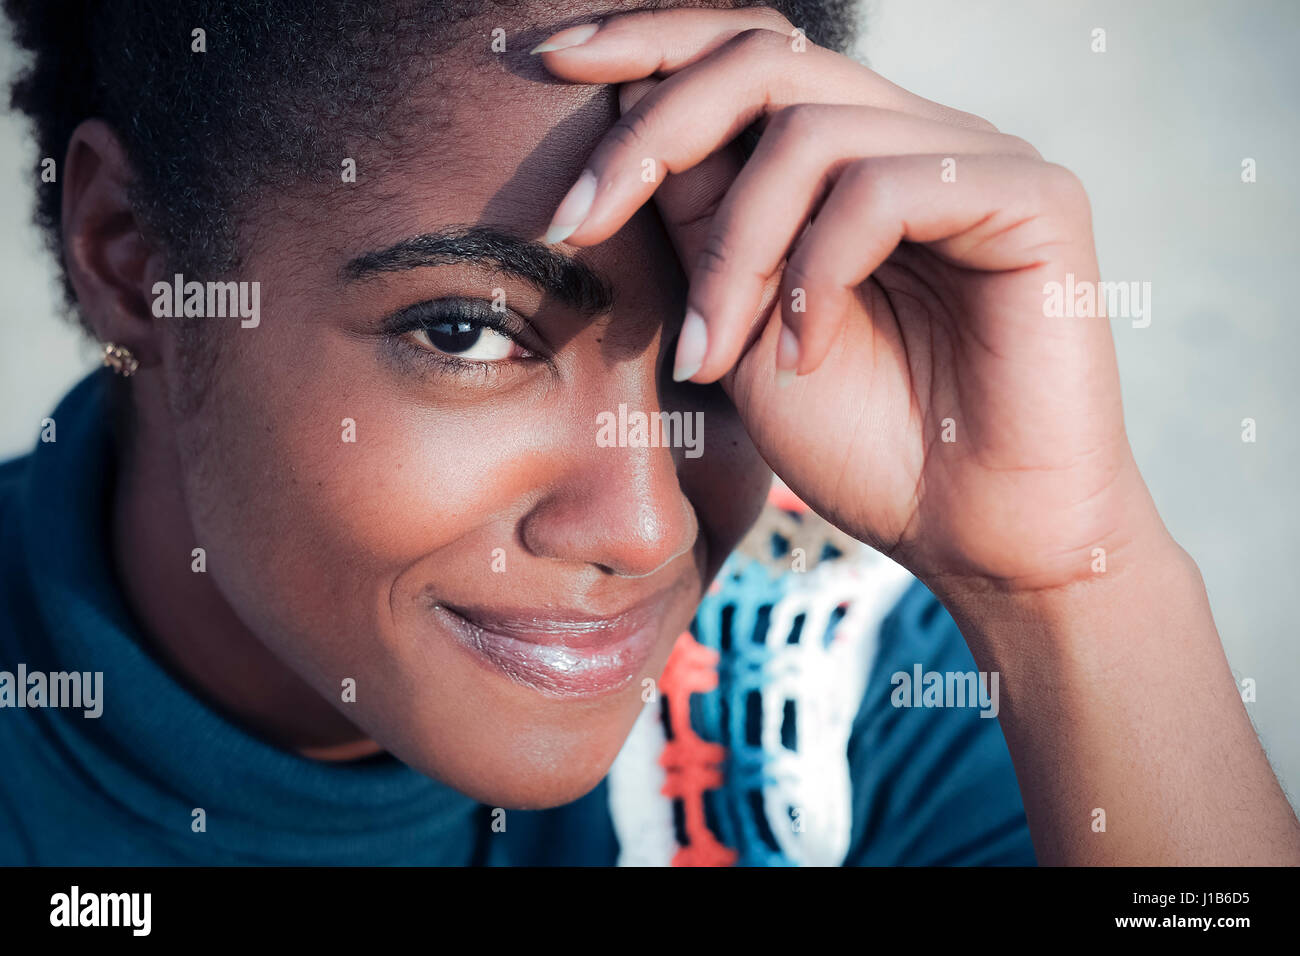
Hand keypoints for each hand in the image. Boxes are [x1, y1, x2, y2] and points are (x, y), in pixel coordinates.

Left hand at [534, 5, 1167, 593]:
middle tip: (576, 222)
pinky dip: (816, 276)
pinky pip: (883, 190)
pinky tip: (804, 358)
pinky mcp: (1033, 198)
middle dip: (651, 132)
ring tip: (710, 357)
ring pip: (809, 134)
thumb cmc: (861, 440)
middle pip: (765, 60)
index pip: (747, 54)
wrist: (972, 537)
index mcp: (852, 156)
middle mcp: (913, 136)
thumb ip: (703, 226)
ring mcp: (975, 158)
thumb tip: (629, 125)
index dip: (649, 43)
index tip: (551, 66)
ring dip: (732, 253)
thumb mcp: (742, 327)